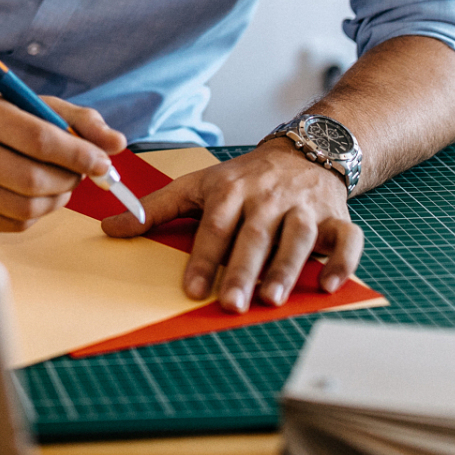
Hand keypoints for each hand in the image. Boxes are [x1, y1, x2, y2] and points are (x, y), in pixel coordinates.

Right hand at [0, 90, 126, 231]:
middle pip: (33, 180)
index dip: (77, 154)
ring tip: (60, 183)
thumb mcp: (36, 105)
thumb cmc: (0, 119)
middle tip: (80, 173)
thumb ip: (80, 120)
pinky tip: (35, 195)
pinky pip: (15, 224)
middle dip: (69, 179)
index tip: (102, 162)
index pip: (39, 140)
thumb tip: (116, 144)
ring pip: (27, 208)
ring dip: (57, 199)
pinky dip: (37, 213)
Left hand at [102, 139, 363, 312]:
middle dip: (242, 270)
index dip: (203, 257)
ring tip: (272, 298)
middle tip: (231, 303)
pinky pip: (346, 239)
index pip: (215, 225)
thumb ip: (156, 208)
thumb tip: (109, 228)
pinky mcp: (335, 218)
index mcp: (231, 190)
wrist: (305, 150)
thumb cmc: (244, 177)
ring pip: (297, 237)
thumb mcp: (198, 184)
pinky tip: (329, 285)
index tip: (191, 288)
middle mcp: (267, 198)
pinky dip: (342, 261)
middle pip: (254, 235)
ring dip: (286, 267)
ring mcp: (303, 207)